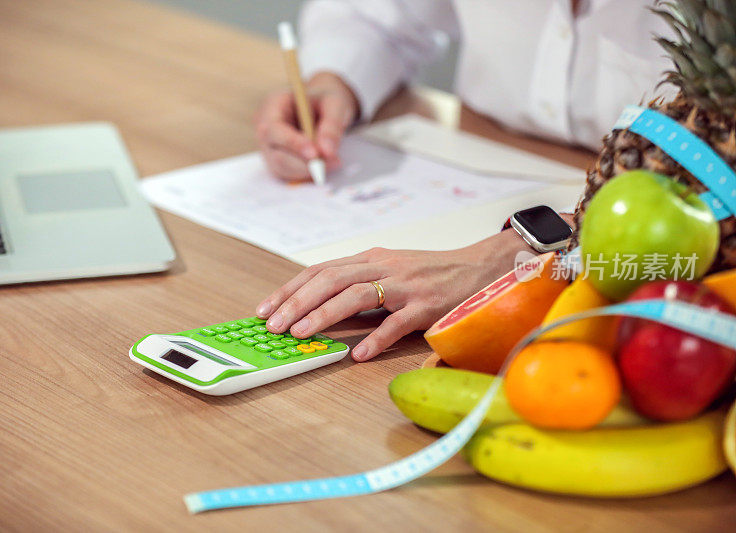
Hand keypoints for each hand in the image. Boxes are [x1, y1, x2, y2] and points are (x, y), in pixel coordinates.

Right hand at [254, 72, 358, 180]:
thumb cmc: (326, 101)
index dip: (292, 143)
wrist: (324, 107)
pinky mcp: (278, 162)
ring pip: (282, 169)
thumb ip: (332, 125)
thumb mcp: (335, 103)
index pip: (273, 129)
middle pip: (275, 154)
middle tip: (332, 162)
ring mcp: (269, 148)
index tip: (315, 154)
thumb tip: (327, 152)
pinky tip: (325, 165)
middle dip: (303, 163)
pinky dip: (307, 174)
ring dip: (308, 171)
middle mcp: (265, 128)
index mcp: (272, 105)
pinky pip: (289, 175)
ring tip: (334, 162)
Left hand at [255, 230, 531, 360]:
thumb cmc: (430, 273)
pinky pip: (397, 322)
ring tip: (301, 333)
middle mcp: (382, 267)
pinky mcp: (426, 305)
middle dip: (297, 302)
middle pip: (330, 280)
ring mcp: (405, 285)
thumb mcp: (389, 270)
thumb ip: (358, 284)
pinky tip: (358, 353)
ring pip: (356, 296)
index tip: (266, 308)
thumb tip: (318, 307)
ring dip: (324, 314)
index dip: (289, 289)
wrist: (479, 267)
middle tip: (273, 325)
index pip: (320, 270)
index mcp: (369, 259)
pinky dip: (376, 337)